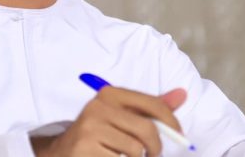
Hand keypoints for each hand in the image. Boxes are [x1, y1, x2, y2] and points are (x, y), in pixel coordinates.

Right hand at [32, 87, 186, 156]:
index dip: (171, 121)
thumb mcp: (122, 115)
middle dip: (156, 147)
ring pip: (135, 150)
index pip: (151, 103)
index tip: (180, 135)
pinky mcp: (85, 150)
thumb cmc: (100, 133)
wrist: (62, 152)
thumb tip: (182, 94)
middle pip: (146, 129)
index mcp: (110, 94)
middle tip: (153, 155)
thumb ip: (151, 108)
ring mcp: (89, 129)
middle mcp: (98, 107)